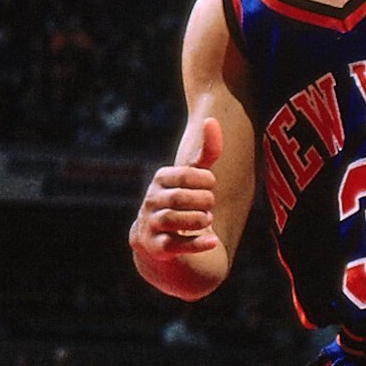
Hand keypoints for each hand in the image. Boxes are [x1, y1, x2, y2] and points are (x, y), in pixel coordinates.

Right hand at [132, 114, 225, 279]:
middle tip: (208, 206)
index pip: (188, 174)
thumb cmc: (182, 201)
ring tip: (207, 220)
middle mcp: (152, 199)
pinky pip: (176, 244)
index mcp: (161, 178)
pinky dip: (197, 244)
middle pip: (183, 198)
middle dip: (204, 202)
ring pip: (177, 219)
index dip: (207, 181)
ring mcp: (152, 222)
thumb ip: (206, 152)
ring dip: (200, 220)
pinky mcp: (156, 246)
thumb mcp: (193, 177)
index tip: (210, 186)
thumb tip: (212, 119)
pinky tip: (213, 242)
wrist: (156, 238)